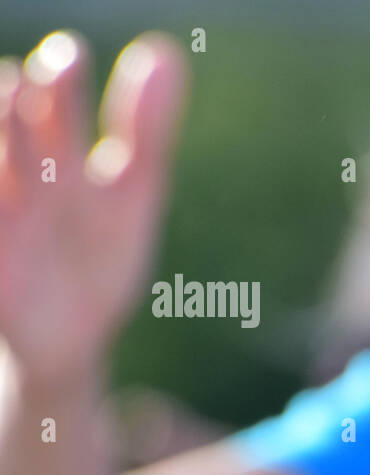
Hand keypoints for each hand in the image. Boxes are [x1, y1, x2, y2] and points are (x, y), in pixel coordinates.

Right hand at [0, 32, 185, 386]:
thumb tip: (167, 51)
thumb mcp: (132, 195)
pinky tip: (5, 191)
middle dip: (13, 108)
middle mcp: (19, 177)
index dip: (59, 80)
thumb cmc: (98, 256)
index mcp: (56, 155)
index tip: (70, 59)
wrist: (74, 341)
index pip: (52, 101)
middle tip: (21, 87)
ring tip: (5, 107)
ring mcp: (1, 216)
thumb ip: (145, 130)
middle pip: (10, 129)